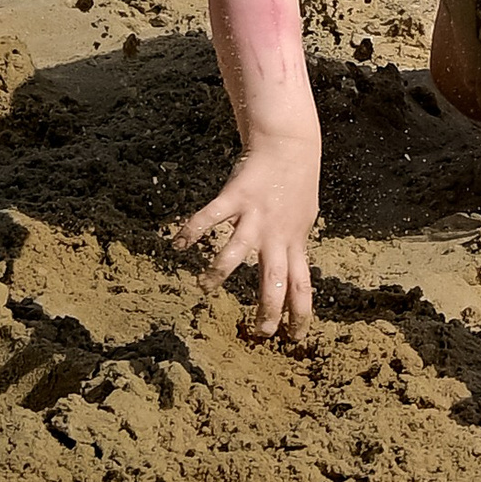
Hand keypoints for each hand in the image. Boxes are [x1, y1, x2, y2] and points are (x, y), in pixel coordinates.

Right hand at [172, 136, 319, 341]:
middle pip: (274, 279)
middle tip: (261, 332)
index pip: (301, 285)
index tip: (295, 339)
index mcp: (293, 242)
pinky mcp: (235, 197)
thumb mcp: (302, 219)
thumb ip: (294, 245)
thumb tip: (294, 273)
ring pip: (237, 251)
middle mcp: (275, 235)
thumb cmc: (295, 183)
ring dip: (218, 272)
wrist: (289, 143)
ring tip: (203, 287)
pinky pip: (210, 216)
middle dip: (268, 308)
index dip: (300, 313)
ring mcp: (255, 216)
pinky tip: (177, 243)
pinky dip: (192, 230)